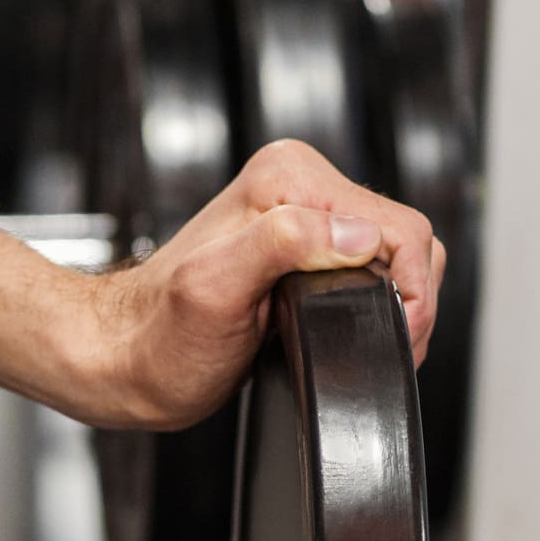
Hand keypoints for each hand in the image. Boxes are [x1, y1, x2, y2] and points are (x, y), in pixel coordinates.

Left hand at [73, 139, 446, 430]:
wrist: (127, 362)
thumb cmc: (160, 339)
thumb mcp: (215, 289)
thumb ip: (284, 243)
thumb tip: (357, 234)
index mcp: (286, 178)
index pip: (397, 224)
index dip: (412, 289)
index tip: (395, 334)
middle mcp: (297, 187)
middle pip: (404, 239)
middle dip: (408, 300)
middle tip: (382, 346)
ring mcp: (303, 219)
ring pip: (393, 258)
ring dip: (392, 305)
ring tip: (359, 341)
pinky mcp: (304, 253)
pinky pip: (370, 273)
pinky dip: (374, 307)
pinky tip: (345, 331)